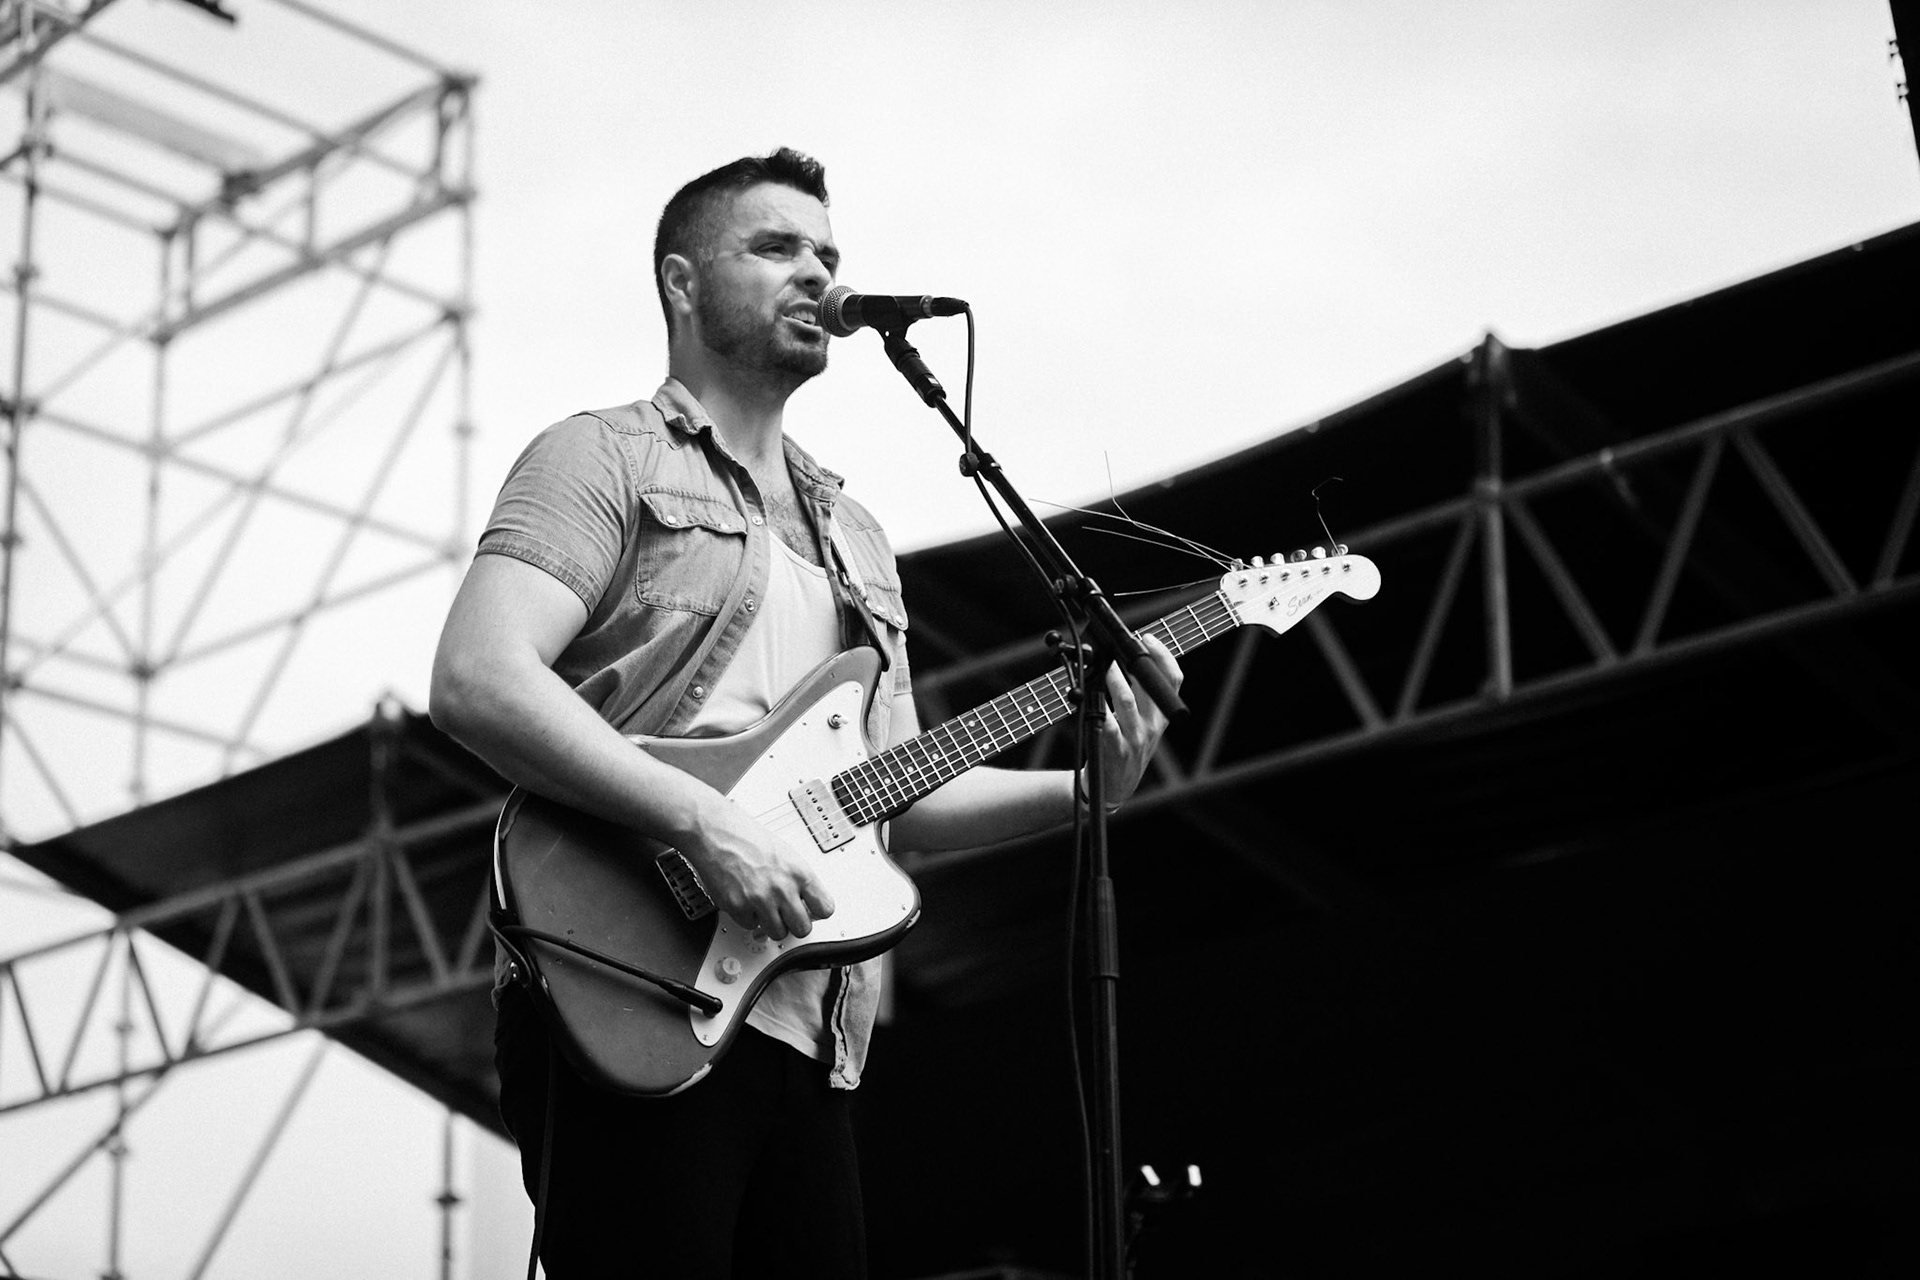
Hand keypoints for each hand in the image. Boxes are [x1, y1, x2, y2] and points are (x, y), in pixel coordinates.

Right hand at [679, 794, 834, 941]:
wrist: (715, 832)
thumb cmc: (746, 837)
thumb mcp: (785, 853)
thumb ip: (797, 879)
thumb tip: (806, 901)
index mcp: (799, 873)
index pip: (825, 908)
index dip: (817, 912)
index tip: (811, 912)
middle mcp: (782, 889)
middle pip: (803, 929)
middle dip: (794, 924)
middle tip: (786, 915)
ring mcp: (760, 900)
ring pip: (778, 933)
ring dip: (771, 924)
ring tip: (764, 907)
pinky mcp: (738, 908)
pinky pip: (751, 926)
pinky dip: (748, 917)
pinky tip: (745, 899)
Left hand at [1092, 633, 1181, 807]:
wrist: (1114, 786)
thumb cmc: (1125, 748)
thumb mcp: (1142, 724)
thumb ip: (1137, 695)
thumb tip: (1122, 660)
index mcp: (1161, 717)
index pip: (1174, 681)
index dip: (1164, 656)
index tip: (1148, 638)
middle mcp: (1153, 727)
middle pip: (1149, 686)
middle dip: (1133, 662)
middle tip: (1118, 647)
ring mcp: (1136, 738)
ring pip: (1126, 701)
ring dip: (1113, 679)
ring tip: (1103, 667)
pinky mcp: (1117, 749)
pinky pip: (1108, 723)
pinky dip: (1097, 707)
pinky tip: (1089, 696)